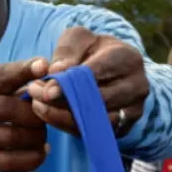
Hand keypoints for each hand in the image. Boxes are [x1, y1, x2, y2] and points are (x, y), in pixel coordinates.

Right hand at [0, 57, 49, 171]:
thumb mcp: (0, 77)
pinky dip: (31, 158)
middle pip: (7, 109)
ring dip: (36, 137)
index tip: (45, 69)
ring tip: (43, 133)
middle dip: (35, 113)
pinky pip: (8, 162)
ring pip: (10, 138)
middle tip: (46, 115)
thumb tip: (51, 67)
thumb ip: (24, 72)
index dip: (26, 72)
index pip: (2, 76)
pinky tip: (40, 150)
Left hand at [27, 26, 148, 136]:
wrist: (106, 69)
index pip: (101, 71)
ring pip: (96, 120)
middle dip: (63, 100)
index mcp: (128, 58)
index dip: (73, 81)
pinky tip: (48, 115)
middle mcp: (136, 86)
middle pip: (100, 99)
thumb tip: (57, 71)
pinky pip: (93, 131)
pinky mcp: (122, 128)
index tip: (47, 89)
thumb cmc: (89, 50)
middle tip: (35, 96)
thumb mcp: (77, 40)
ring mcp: (132, 110)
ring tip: (38, 105)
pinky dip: (68, 125)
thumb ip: (66, 52)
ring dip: (62, 115)